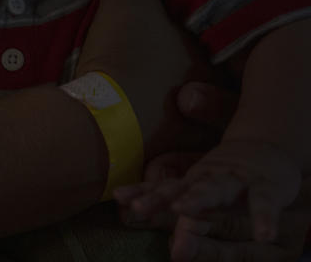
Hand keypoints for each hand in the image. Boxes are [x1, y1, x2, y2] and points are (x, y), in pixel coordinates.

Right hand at [75, 0, 204, 152]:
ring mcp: (180, 143)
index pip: (217, 46)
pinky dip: (136, 129)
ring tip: (129, 84)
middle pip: (199, 84)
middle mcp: (206, 112)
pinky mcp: (149, 164)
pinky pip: (152, 143)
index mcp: (212, 71)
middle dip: (178, 70)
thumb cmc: (124, 63)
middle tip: (148, 56)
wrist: (92, 132)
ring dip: (157, 102)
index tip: (170, 23)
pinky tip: (114, 114)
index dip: (196, 32)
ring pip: (176, 118)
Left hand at [118, 170, 310, 260]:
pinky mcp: (266, 187)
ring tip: (179, 209)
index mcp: (192, 181)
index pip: (162, 187)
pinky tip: (263, 235)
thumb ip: (175, 199)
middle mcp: (209, 178)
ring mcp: (236, 180)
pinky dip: (264, 218)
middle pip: (180, 189)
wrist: (268, 150)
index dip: (141, 192)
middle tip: (137, 209)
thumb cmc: (228, 176)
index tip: (118, 196)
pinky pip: (264, 203)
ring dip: (197, 199)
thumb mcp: (199, 186)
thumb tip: (142, 222)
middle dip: (158, 199)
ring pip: (215, 189)